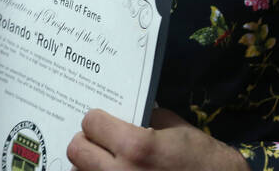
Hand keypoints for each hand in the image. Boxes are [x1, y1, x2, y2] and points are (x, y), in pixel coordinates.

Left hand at [67, 108, 248, 170]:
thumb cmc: (201, 158)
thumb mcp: (176, 127)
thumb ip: (146, 117)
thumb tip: (124, 112)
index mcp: (135, 146)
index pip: (91, 123)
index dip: (97, 119)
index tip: (103, 121)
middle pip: (77, 150)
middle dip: (86, 141)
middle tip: (99, 141)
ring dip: (88, 166)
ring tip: (104, 162)